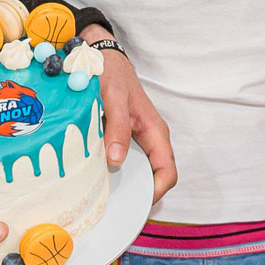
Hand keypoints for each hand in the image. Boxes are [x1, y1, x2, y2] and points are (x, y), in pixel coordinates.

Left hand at [83, 25, 178, 204]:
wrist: (102, 56)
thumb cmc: (112, 73)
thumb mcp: (113, 97)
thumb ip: (117, 127)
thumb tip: (117, 160)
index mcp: (155, 130)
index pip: (167, 171)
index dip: (156, 191)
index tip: (135, 203)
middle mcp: (149, 139)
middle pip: (154, 177)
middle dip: (139, 195)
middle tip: (115, 207)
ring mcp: (137, 140)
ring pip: (139, 172)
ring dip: (126, 186)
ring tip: (104, 198)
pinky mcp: (123, 139)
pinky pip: (124, 163)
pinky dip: (114, 174)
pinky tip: (97, 180)